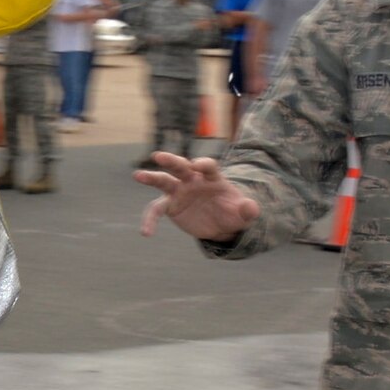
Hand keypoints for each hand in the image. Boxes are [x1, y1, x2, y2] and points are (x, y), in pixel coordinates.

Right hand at [135, 153, 260, 240]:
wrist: (222, 223)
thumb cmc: (233, 212)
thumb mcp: (244, 214)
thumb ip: (248, 209)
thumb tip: (251, 207)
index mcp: (212, 177)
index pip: (208, 166)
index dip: (203, 164)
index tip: (198, 165)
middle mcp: (193, 180)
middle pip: (181, 166)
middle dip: (171, 161)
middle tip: (159, 156)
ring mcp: (180, 191)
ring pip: (164, 181)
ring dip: (151, 178)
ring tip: (138, 175)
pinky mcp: (170, 206)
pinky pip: (156, 210)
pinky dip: (150, 220)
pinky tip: (146, 232)